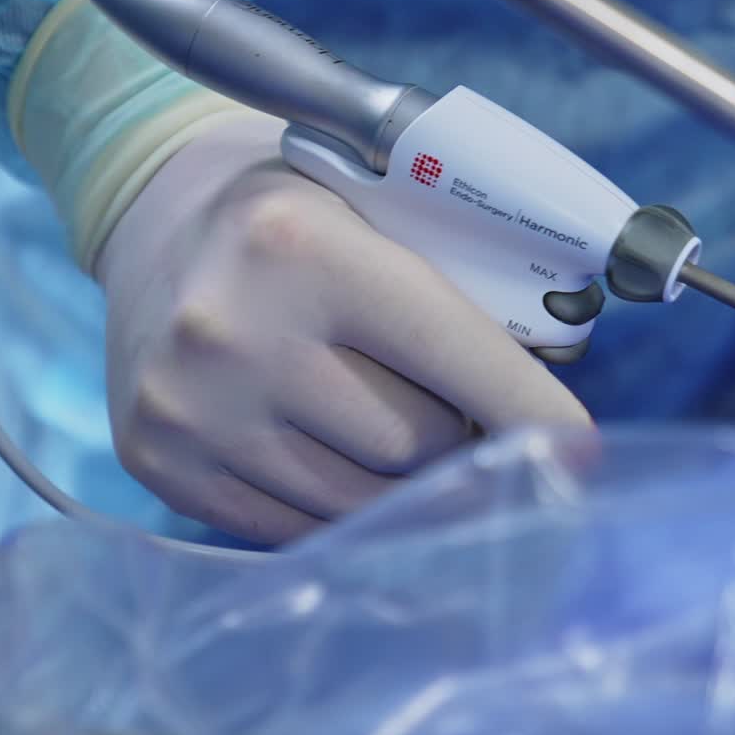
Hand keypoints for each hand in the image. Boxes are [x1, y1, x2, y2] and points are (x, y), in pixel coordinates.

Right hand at [98, 113, 591, 543]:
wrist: (157, 225)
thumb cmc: (294, 214)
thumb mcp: (374, 205)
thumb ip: (460, 283)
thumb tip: (546, 403)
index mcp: (301, 245)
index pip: (455, 354)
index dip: (532, 410)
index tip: (577, 451)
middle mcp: (234, 330)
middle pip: (416, 444)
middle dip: (458, 436)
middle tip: (454, 411)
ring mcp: (190, 408)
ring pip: (363, 501)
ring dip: (399, 476)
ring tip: (385, 422)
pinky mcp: (160, 462)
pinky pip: (296, 529)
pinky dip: (337, 502)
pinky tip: (328, 448)